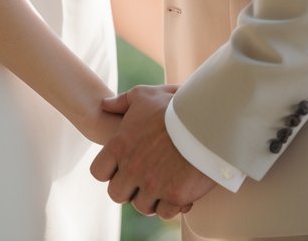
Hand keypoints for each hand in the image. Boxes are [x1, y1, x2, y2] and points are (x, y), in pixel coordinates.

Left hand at [89, 84, 215, 220]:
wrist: (209, 118)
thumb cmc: (175, 105)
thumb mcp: (144, 95)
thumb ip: (121, 102)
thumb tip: (104, 105)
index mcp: (120, 145)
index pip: (99, 172)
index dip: (109, 170)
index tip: (123, 165)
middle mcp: (132, 168)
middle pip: (117, 194)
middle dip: (129, 188)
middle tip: (146, 175)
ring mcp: (153, 185)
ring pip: (142, 206)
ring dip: (152, 197)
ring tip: (165, 181)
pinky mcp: (174, 196)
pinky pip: (165, 212)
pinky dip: (172, 204)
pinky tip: (180, 188)